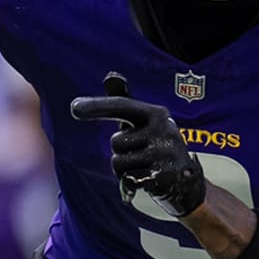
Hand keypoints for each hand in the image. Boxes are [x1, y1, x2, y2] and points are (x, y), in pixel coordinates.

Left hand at [70, 72, 205, 217]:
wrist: (185, 178)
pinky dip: (132, 182)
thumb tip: (111, 75)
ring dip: (125, 169)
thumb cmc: (155, 144)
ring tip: (143, 167)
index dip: (97, 106)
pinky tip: (147, 179)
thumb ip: (124, 102)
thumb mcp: (142, 122)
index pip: (121, 106)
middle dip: (121, 152)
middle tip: (140, 154)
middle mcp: (163, 130)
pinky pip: (128, 180)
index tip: (74, 108)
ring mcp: (165, 154)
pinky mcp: (164, 176)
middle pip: (116, 142)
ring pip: (118, 163)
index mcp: (156, 113)